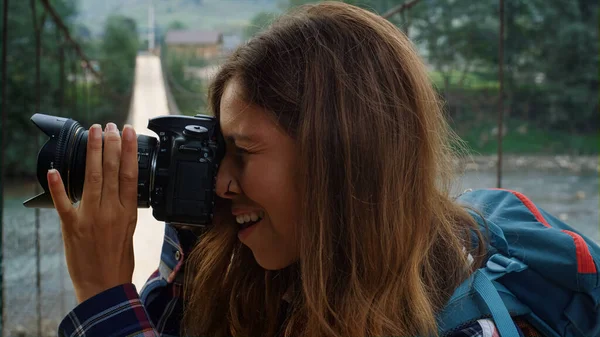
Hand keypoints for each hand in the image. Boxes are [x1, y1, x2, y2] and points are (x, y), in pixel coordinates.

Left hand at [47, 122, 138, 303]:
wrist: (104, 285)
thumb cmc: (119, 260)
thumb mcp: (130, 229)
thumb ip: (125, 206)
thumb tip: (123, 185)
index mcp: (128, 212)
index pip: (130, 174)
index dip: (129, 151)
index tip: (129, 132)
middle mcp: (111, 211)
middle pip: (112, 171)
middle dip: (111, 144)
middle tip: (110, 125)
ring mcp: (91, 218)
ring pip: (92, 178)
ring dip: (92, 153)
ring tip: (94, 133)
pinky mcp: (72, 227)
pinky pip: (63, 203)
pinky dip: (57, 186)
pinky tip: (53, 170)